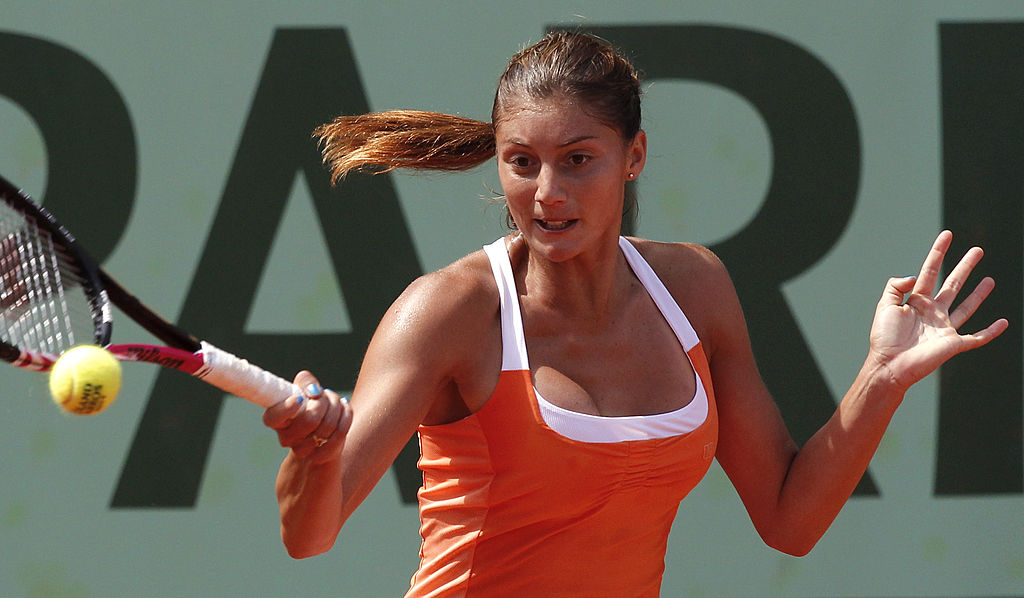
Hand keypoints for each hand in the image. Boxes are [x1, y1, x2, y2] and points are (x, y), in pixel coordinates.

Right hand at [263, 371, 352, 463]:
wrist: (320, 434)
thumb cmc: (309, 406)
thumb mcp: (304, 390)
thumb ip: (305, 382)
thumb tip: (314, 390)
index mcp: (275, 419)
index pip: (274, 417)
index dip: (287, 408)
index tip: (300, 399)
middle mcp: (286, 437)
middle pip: (310, 419)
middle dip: (325, 402)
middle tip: (325, 395)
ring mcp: (303, 449)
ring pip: (328, 425)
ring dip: (337, 407)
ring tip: (335, 402)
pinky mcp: (321, 455)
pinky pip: (340, 433)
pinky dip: (346, 418)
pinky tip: (344, 410)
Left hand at [867, 230, 1008, 391]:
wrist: (890, 366)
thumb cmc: (884, 339)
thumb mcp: (885, 306)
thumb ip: (896, 286)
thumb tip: (913, 276)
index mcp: (915, 302)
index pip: (929, 272)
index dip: (938, 253)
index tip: (947, 235)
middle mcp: (932, 312)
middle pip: (952, 284)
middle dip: (964, 267)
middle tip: (977, 250)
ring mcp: (945, 328)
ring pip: (966, 307)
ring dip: (979, 294)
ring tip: (990, 280)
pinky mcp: (953, 344)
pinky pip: (977, 337)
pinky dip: (991, 331)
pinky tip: (1004, 322)